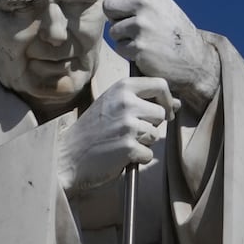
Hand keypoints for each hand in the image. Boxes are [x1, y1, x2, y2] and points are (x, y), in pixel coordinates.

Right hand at [56, 76, 178, 192]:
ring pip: (155, 135)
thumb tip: (176, 104)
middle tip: (126, 131)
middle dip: (150, 126)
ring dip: (143, 143)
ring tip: (120, 142)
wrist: (66, 155)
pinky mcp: (129, 146)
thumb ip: (143, 100)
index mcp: (122, 87)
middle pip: (160, 114)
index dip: (166, 100)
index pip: (161, 85)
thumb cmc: (92, 130)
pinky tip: (119, 156)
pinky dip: (137, 158)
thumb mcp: (113, 104)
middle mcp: (127, 102)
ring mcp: (128, 125)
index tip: (163, 111)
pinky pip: (149, 154)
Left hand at [103, 0, 220, 112]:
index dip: (120, 1)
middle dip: (116, 18)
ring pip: (113, 30)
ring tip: (145, 39)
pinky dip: (130, 52)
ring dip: (124, 38)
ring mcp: (141, 26)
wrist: (193, 56)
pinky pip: (120, 47)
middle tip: (135, 26)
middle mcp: (144, 4)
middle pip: (108, 6)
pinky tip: (146, 51)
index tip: (131, 9)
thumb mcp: (158, 2)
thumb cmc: (172, 28)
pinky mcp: (139, 47)